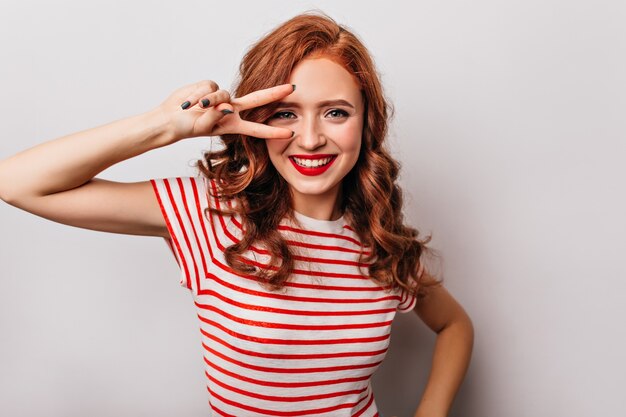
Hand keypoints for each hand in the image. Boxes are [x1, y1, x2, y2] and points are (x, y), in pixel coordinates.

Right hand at [155, 80, 293, 142]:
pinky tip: (188, 102)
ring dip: (206, 101)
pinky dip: (196, 95)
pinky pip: (208, 86)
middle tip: (293, 88)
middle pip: (257, 99)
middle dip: (275, 93)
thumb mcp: (202, 126)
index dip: (273, 131)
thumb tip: (226, 105)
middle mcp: (230, 109)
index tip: (290, 133)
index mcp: (233, 124)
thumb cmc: (186, 127)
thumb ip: (215, 115)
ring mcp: (221, 97)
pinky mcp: (210, 85)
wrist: (170, 118)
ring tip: (193, 109)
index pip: (257, 128)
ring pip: (222, 93)